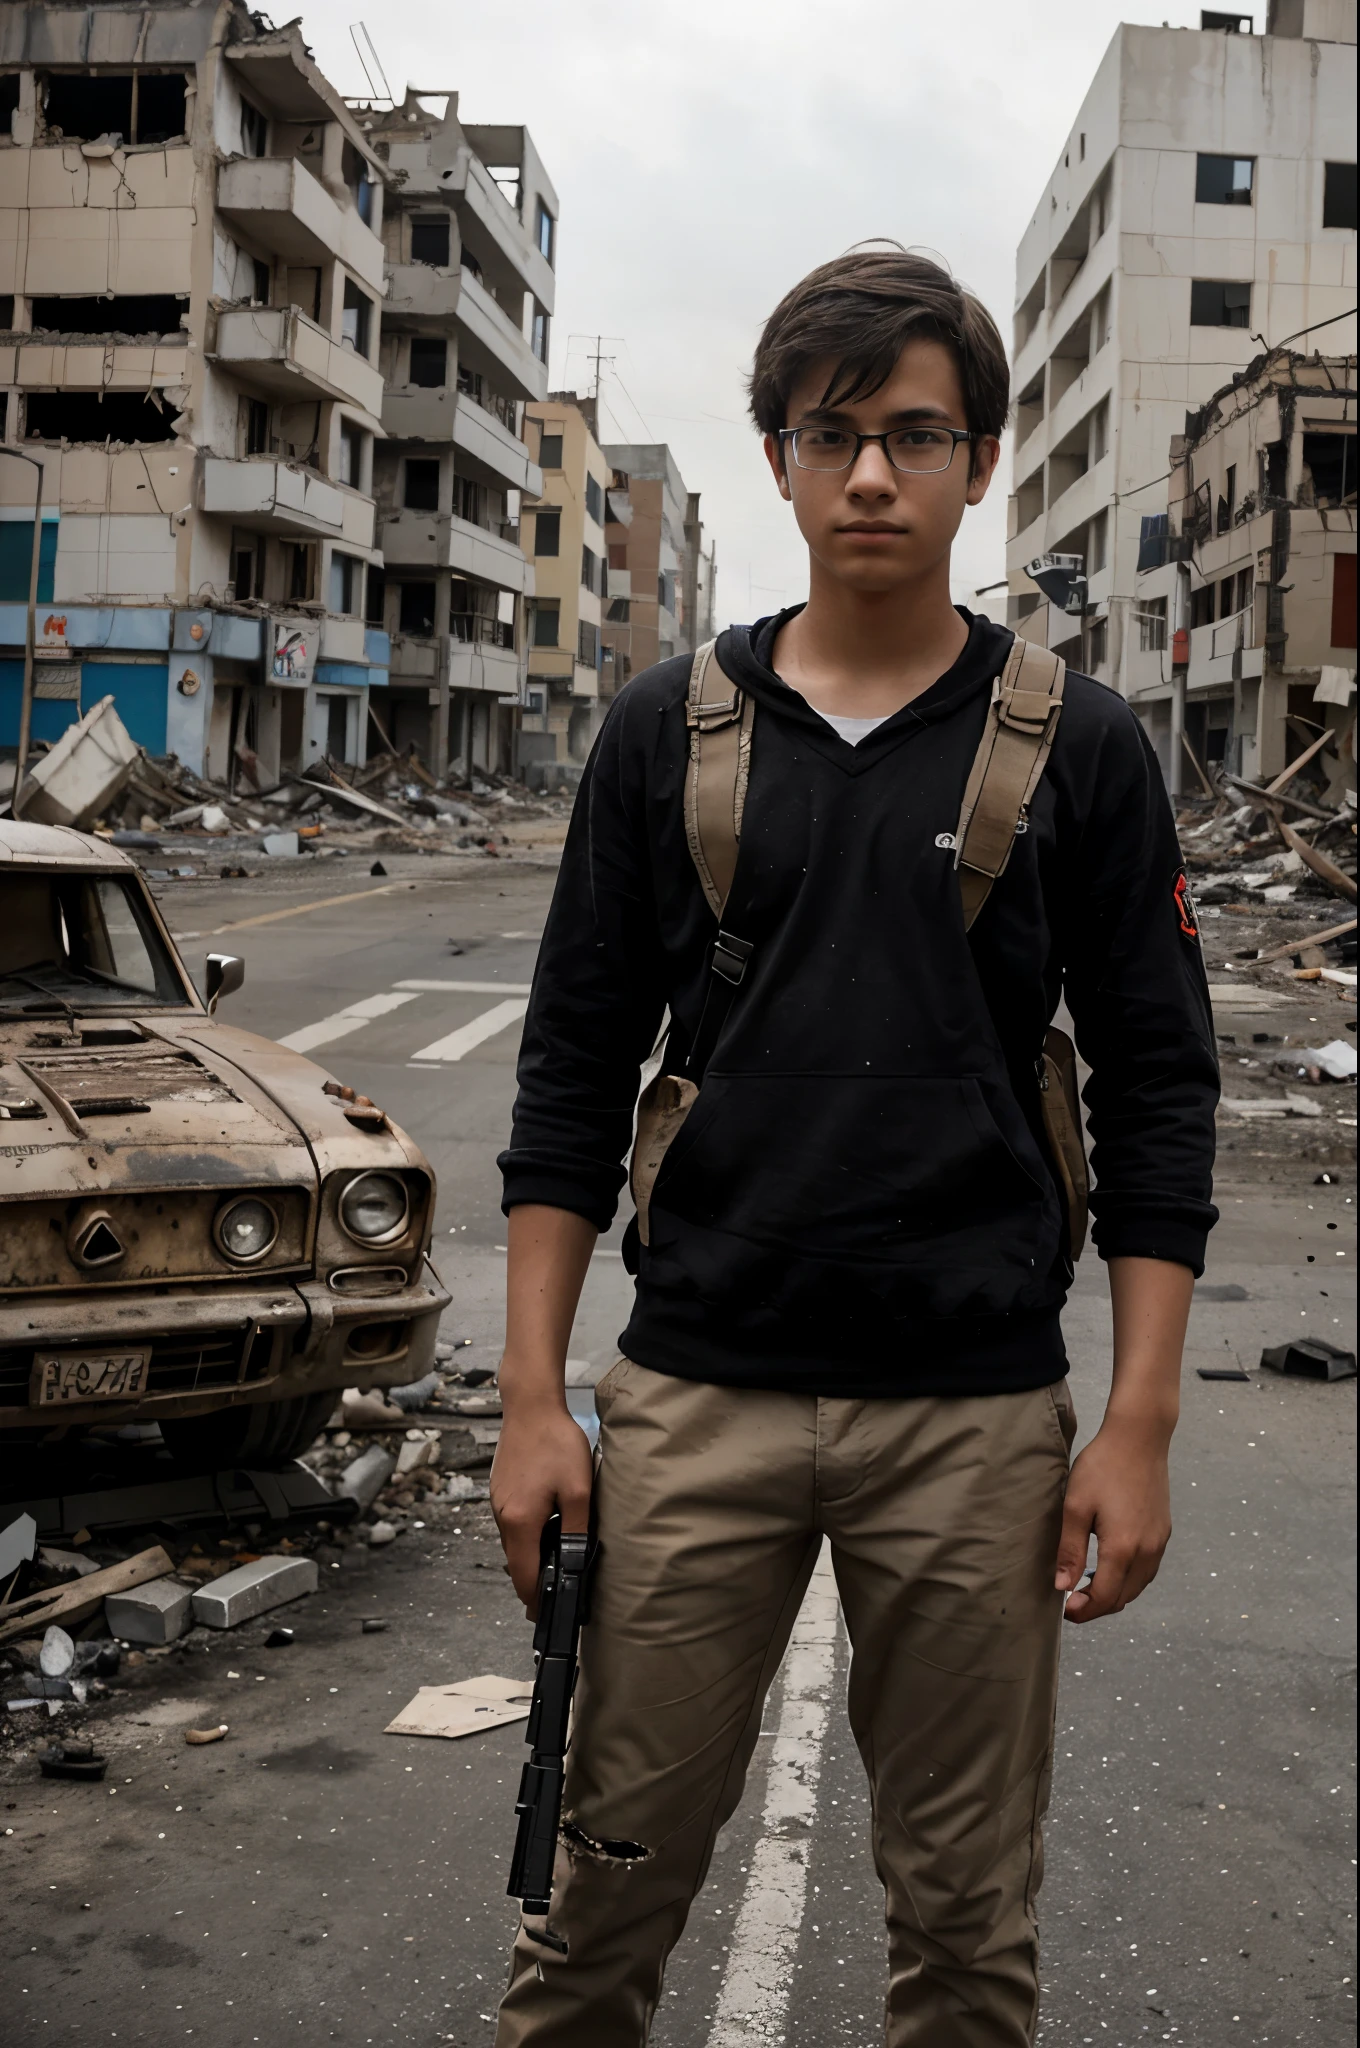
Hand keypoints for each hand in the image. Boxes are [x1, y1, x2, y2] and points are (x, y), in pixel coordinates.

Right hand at [490, 1398, 592, 1615]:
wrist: (531, 1406)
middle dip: (535, 1581)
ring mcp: (498, 1503)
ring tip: (559, 1561)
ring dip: (532, 1557)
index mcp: (520, 1521)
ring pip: (514, 1544)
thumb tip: (576, 1562)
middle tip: (561, 1592)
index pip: (524, 1576)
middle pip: (516, 1564)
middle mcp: (502, 1517)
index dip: (536, 1599)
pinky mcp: (500, 1491)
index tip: (550, 1614)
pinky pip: (513, 1525)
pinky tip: (549, 1527)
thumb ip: (576, 1530)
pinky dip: (527, 1536)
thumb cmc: (556, 1444)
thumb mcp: (577, 1489)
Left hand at [1054, 1421, 1171, 1623]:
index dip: (1084, 1610)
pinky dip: (1128, 1579)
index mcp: (1123, 1549)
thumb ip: (1070, 1550)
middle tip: (1072, 1602)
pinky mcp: (1163, 1532)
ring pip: (1138, 1586)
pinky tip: (1110, 1567)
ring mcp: (1159, 1542)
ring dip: (1114, 1594)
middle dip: (1097, 1606)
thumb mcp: (1075, 1507)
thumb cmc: (1103, 1467)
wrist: (1140, 1438)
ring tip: (1087, 1586)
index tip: (1065, 1610)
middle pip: (1123, 1597)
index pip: (1105, 1597)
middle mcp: (1147, 1551)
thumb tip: (1062, 1587)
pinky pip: (1147, 1570)